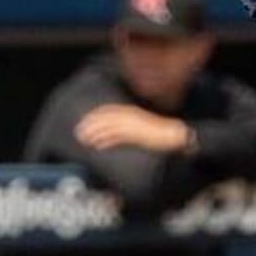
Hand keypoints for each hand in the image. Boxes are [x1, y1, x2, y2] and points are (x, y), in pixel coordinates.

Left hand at [75, 105, 192, 153]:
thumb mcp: (141, 127)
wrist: (175, 135)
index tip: (84, 121)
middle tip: (79, 131)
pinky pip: (118, 136)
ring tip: (84, 139)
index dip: (95, 115)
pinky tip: (98, 145)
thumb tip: (113, 136)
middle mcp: (131, 116)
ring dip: (95, 132)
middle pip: (106, 117)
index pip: (109, 110)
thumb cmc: (160, 133)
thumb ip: (128, 129)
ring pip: (109, 126)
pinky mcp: (137, 134)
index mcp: (132, 112)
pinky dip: (106, 140)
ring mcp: (134, 125)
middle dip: (91, 123)